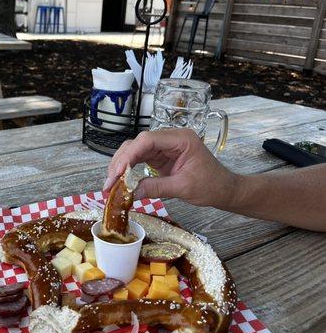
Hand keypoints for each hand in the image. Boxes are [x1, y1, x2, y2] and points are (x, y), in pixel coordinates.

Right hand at [103, 129, 237, 207]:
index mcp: (180, 139)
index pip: (147, 140)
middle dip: (121, 162)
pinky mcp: (160, 156)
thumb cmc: (211, 185)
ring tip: (111, 183)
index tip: (117, 173)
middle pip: (137, 144)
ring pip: (135, 150)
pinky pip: (139, 158)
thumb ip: (156, 188)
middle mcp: (170, 139)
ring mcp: (164, 146)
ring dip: (121, 166)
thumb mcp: (183, 188)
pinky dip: (128, 169)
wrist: (224, 189)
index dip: (129, 155)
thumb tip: (130, 193)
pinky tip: (120, 180)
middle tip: (109, 182)